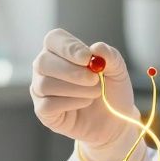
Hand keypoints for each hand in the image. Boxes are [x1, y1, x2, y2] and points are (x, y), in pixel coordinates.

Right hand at [31, 28, 141, 160]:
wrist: (115, 120)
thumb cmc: (111, 90)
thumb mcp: (118, 71)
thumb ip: (111, 56)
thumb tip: (96, 48)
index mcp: (60, 51)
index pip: (54, 40)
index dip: (68, 47)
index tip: (87, 57)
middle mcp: (45, 67)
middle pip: (43, 61)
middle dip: (70, 71)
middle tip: (93, 79)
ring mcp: (41, 89)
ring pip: (46, 84)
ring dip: (76, 89)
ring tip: (95, 93)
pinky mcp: (43, 110)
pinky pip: (48, 105)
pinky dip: (70, 104)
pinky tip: (84, 103)